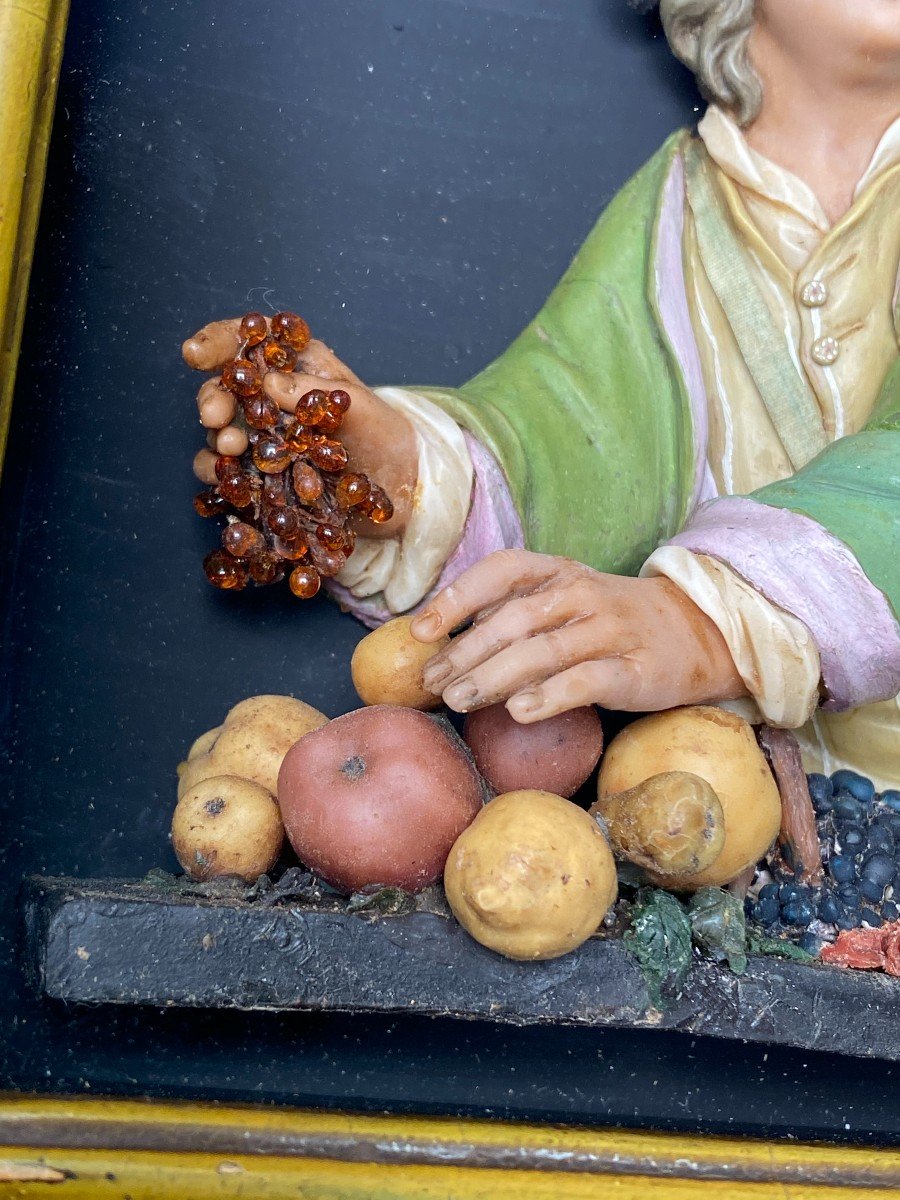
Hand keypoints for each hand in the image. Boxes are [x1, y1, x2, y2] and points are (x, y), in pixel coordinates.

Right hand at [182, 317, 417, 537]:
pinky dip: (220, 475)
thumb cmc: (390, 439)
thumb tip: (267, 382)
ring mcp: (265, 437)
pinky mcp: (262, 474)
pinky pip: (228, 472)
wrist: (403, 492)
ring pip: (221, 430)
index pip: (250, 341)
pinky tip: (227, 480)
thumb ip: (319, 393)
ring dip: (217, 437)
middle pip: (227, 387)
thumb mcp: (366, 410)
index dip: (218, 341)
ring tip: (231, 449)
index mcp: (299, 366)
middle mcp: (275, 398)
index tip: (194, 354)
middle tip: (214, 416)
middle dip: (213, 397)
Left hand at [410, 549, 746, 720]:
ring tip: (459, 701)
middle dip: (465, 652)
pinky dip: (549, 695)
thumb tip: (441, 644)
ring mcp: (610, 630)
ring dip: (493, 677)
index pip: (501, 571)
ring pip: (543, 651)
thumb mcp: (561, 604)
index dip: (456, 597)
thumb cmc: (607, 622)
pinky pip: (586, 681)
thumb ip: (512, 616)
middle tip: (432, 683)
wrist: (694, 633)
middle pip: (513, 619)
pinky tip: (519, 712)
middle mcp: (582, 594)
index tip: (420, 631)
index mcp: (557, 572)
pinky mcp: (634, 670)